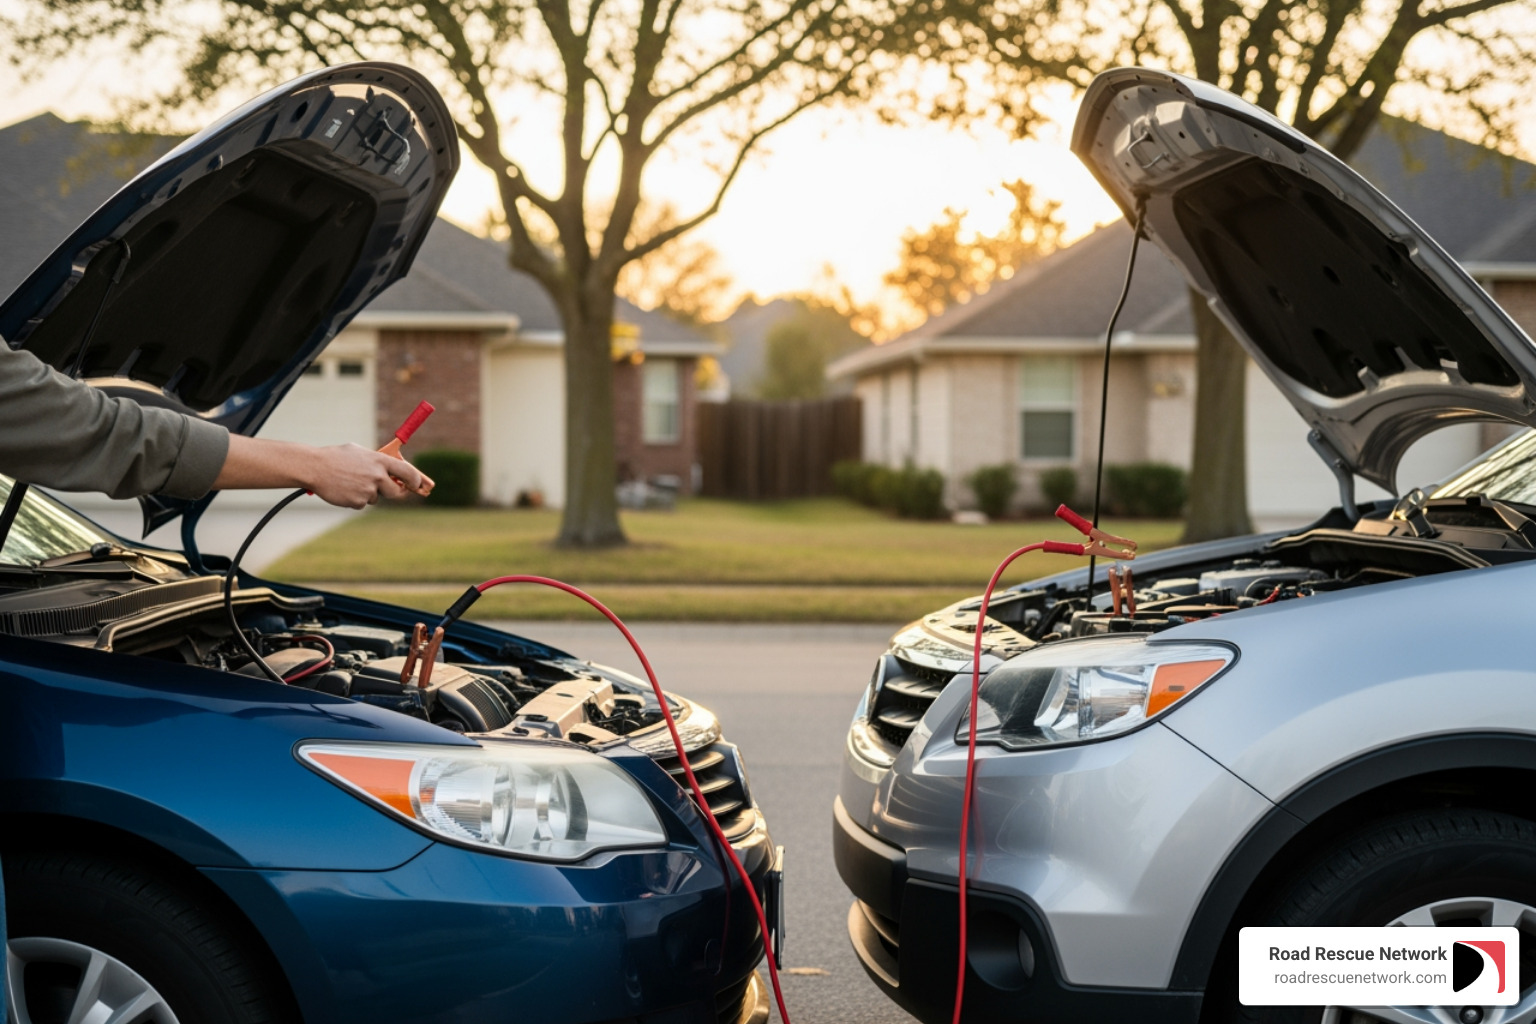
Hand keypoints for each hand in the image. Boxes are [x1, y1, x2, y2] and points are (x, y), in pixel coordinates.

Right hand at [306, 444, 434, 508]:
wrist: (315, 468)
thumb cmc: (337, 457)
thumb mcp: (360, 453)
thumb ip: (377, 461)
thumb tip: (391, 469)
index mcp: (380, 461)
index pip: (407, 472)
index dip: (415, 480)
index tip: (417, 484)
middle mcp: (377, 476)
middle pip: (396, 492)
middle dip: (392, 492)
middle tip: (385, 489)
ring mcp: (368, 490)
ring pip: (375, 498)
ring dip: (367, 493)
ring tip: (351, 481)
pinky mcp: (358, 502)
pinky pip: (362, 504)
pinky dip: (355, 499)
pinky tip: (344, 489)